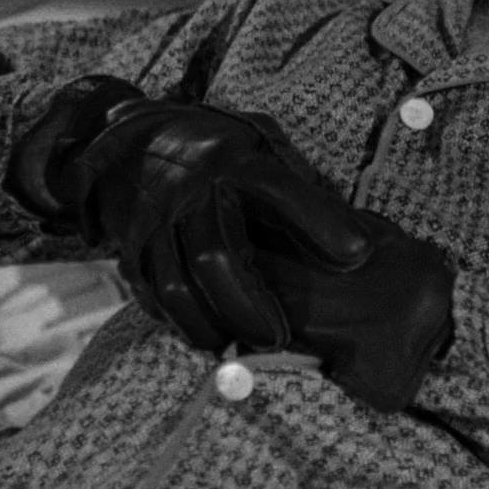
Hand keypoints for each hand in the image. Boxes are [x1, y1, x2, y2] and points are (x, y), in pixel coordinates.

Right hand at [74, 97, 371, 352]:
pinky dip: (181, 322)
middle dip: (251, 304)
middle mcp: (190, 189)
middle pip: (215, 255)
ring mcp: (153, 222)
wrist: (129, 141)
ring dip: (212, 324)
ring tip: (244, 346)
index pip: (281, 190)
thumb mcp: (260, 143)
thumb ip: (297, 181)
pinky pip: (152, 296)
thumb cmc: (216, 148)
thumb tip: (351, 231)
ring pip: (176, 286)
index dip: (321, 222)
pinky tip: (210, 334)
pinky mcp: (130, 251)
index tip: (359, 254)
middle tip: (281, 337)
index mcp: (233, 159)